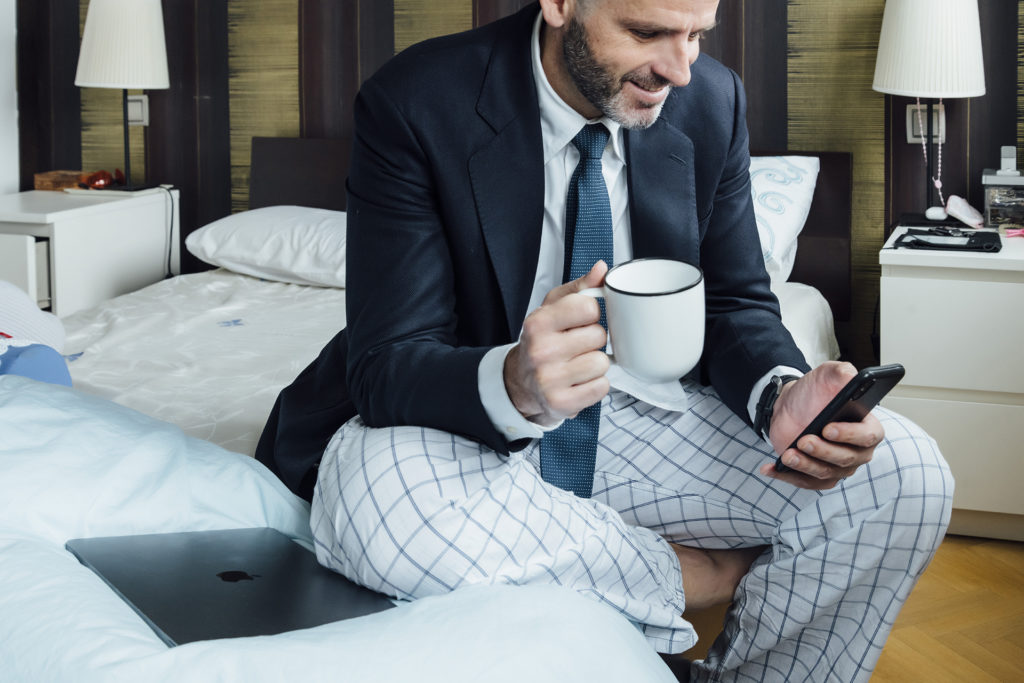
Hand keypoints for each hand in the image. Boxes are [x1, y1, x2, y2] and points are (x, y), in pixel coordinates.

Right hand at [504, 261, 611, 425]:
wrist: (520, 381)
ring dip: (596, 364)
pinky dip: (595, 385)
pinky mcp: (561, 403)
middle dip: (594, 340)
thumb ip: (580, 288)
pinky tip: (579, 381)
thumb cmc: (542, 341)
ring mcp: (549, 379)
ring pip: (602, 363)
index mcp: (538, 323)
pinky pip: (602, 387)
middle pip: (599, 336)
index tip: (582, 321)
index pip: (589, 307)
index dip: (592, 313)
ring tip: (578, 364)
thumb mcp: (552, 308)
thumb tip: (601, 269)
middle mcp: (540, 351)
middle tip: (577, 346)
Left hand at [759, 361, 884, 489]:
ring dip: (805, 465)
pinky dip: (787, 477)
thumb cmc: (815, 392)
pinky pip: (806, 483)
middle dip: (823, 451)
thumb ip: (842, 372)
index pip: (868, 436)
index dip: (850, 435)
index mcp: (867, 427)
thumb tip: (851, 377)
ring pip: (826, 473)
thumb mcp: (829, 374)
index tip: (827, 428)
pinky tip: (770, 468)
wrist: (791, 405)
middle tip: (804, 440)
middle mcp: (856, 451)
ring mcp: (837, 466)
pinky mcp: (817, 475)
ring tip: (788, 454)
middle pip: (845, 459)